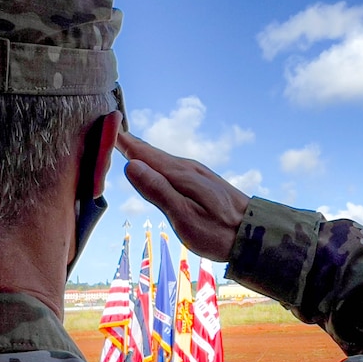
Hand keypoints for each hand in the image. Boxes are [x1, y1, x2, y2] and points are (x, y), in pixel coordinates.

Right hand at [116, 132, 250, 261]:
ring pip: (164, 159)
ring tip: (126, 144)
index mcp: (180, 174)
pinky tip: (156, 165)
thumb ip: (157, 191)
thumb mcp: (183, 217)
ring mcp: (198, 173)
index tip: (107, 127)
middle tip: (110, 131)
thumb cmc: (218, 232)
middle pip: (153, 153)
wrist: (255, 234)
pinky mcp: (204, 181)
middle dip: (131, 144)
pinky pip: (173, 166)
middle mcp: (188, 168)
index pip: (144, 154)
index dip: (124, 142)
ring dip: (144, 152)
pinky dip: (158, 161)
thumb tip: (131, 165)